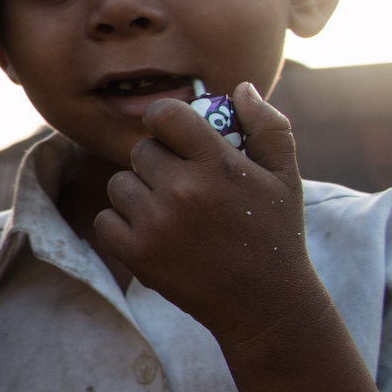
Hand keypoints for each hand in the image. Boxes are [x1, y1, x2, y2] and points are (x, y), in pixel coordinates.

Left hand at [96, 82, 319, 342]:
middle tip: (183, 185)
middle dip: (158, 163)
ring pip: (120, 184)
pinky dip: (122, 226)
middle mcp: (183, 190)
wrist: (265, 305)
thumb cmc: (274, 234)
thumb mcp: (285, 176)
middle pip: (141, 151)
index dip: (164, 120)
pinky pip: (105, 220)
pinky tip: (153, 234)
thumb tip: (239, 87)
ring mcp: (156, 223)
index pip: (164, 114)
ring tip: (171, 212)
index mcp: (217, 163)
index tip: (172, 133)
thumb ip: (266, 125)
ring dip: (139, 194)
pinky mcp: (137, 254)